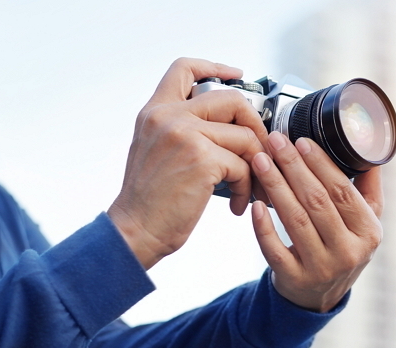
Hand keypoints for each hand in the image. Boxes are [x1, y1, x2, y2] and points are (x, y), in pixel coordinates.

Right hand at [108, 58, 268, 269]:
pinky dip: (247, 188)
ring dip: (255, 166)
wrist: (135, 231)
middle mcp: (168, 116)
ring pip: (244, 136)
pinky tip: (236, 203)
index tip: (237, 74)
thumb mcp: (156, 151)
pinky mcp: (202, 159)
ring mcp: (185, 134)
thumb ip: (183, 130)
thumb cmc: (150, 201)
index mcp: (155, 111)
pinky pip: (244, 166)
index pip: (184, 68)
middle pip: (230, 99)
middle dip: (254, 125)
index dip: (215, 67)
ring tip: (247, 188)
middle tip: (260, 150)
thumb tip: (228, 127)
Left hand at [250, 132, 383, 311]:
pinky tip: (255, 204)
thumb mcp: (365, 223)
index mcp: (368, 233)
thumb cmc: (342, 248)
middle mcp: (348, 252)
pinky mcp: (294, 279)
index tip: (302, 142)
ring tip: (261, 161)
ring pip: (295, 220)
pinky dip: (262, 226)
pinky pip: (274, 249)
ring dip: (275, 186)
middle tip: (276, 142)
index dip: (321, 164)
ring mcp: (320, 268)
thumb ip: (368, 189)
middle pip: (317, 201)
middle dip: (293, 167)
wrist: (321, 297)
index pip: (343, 191)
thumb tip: (369, 150)